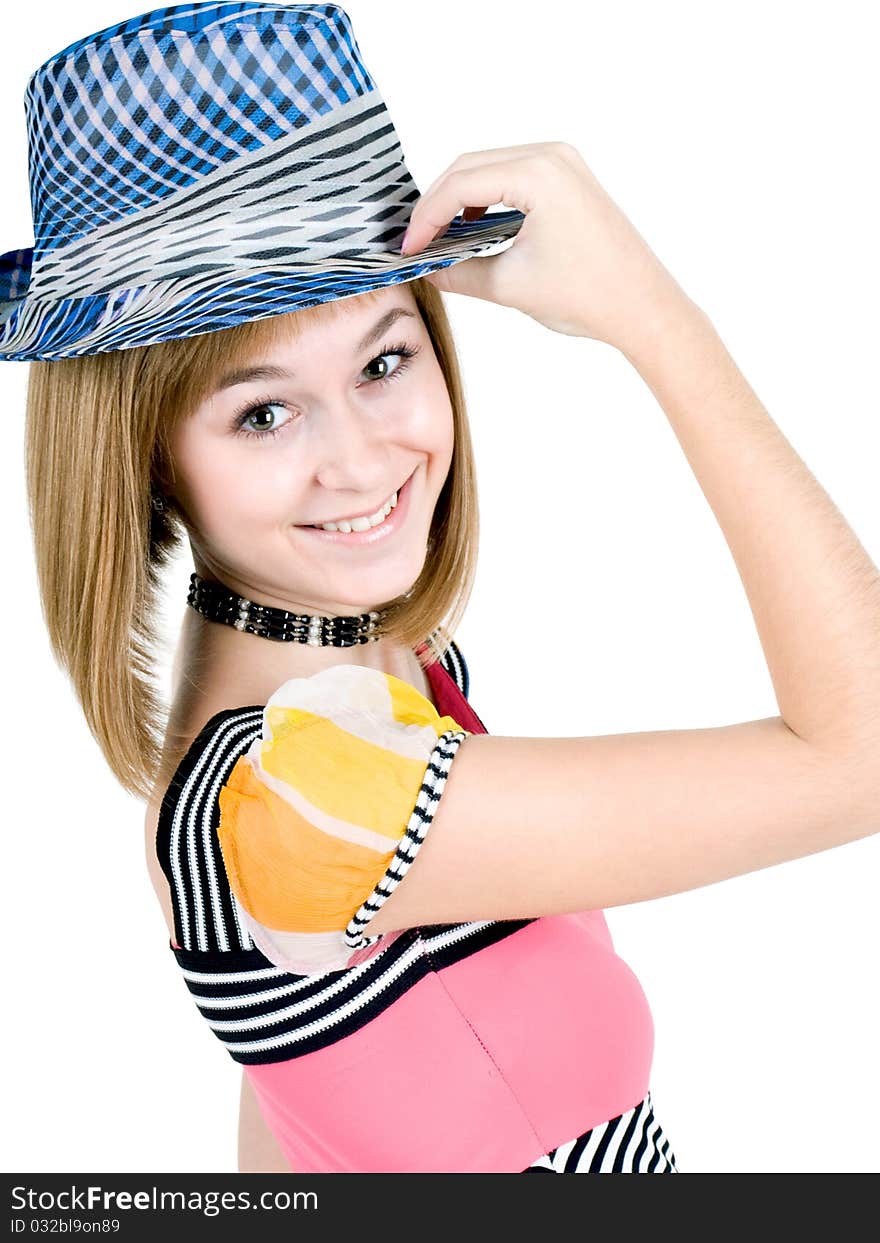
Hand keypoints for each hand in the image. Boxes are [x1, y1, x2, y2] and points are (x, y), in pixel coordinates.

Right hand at [401, 142, 693, 351]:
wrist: (642, 306)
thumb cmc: (590, 295)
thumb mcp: (510, 287)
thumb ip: (460, 273)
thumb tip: (427, 269)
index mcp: (538, 174)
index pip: (460, 184)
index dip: (426, 218)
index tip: (409, 248)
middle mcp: (553, 156)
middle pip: (471, 166)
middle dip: (438, 203)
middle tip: (417, 242)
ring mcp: (565, 164)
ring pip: (491, 167)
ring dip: (461, 198)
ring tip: (442, 237)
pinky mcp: (571, 179)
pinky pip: (515, 175)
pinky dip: (488, 197)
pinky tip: (475, 227)